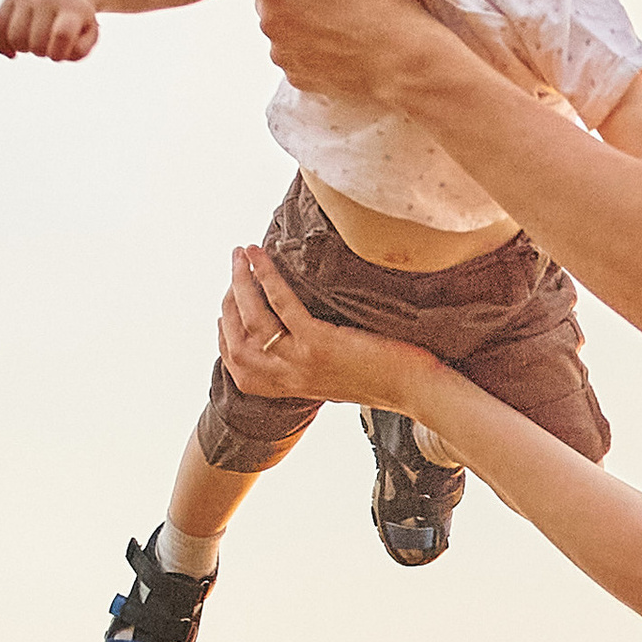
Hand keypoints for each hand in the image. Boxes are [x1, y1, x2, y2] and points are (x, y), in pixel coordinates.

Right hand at [0, 0, 99, 61]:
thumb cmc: (78, 20)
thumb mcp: (89, 35)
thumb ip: (79, 51)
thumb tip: (54, 54)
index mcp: (71, 7)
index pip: (63, 35)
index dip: (58, 53)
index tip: (59, 55)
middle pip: (36, 42)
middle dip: (42, 53)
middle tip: (49, 46)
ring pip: (14, 38)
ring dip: (24, 49)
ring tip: (35, 43)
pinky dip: (1, 45)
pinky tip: (12, 53)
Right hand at [218, 247, 463, 439]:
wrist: (417, 389)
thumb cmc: (386, 376)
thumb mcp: (336, 374)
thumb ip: (311, 360)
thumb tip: (300, 331)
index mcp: (290, 387)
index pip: (237, 366)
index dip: (224, 333)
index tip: (225, 306)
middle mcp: (289, 379)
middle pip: (236, 340)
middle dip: (228, 299)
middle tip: (234, 266)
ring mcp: (302, 363)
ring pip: (252, 320)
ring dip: (241, 281)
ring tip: (241, 252)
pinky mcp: (320, 345)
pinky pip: (282, 306)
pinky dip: (267, 276)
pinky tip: (261, 255)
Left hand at [257, 0, 458, 106]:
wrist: (404, 61)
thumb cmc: (382, 0)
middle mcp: (269, 24)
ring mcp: (283, 54)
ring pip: (286, 27)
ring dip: (303, 19)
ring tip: (340, 15)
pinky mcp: (299, 77)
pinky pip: (298, 55)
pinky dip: (313, 47)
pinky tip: (340, 39)